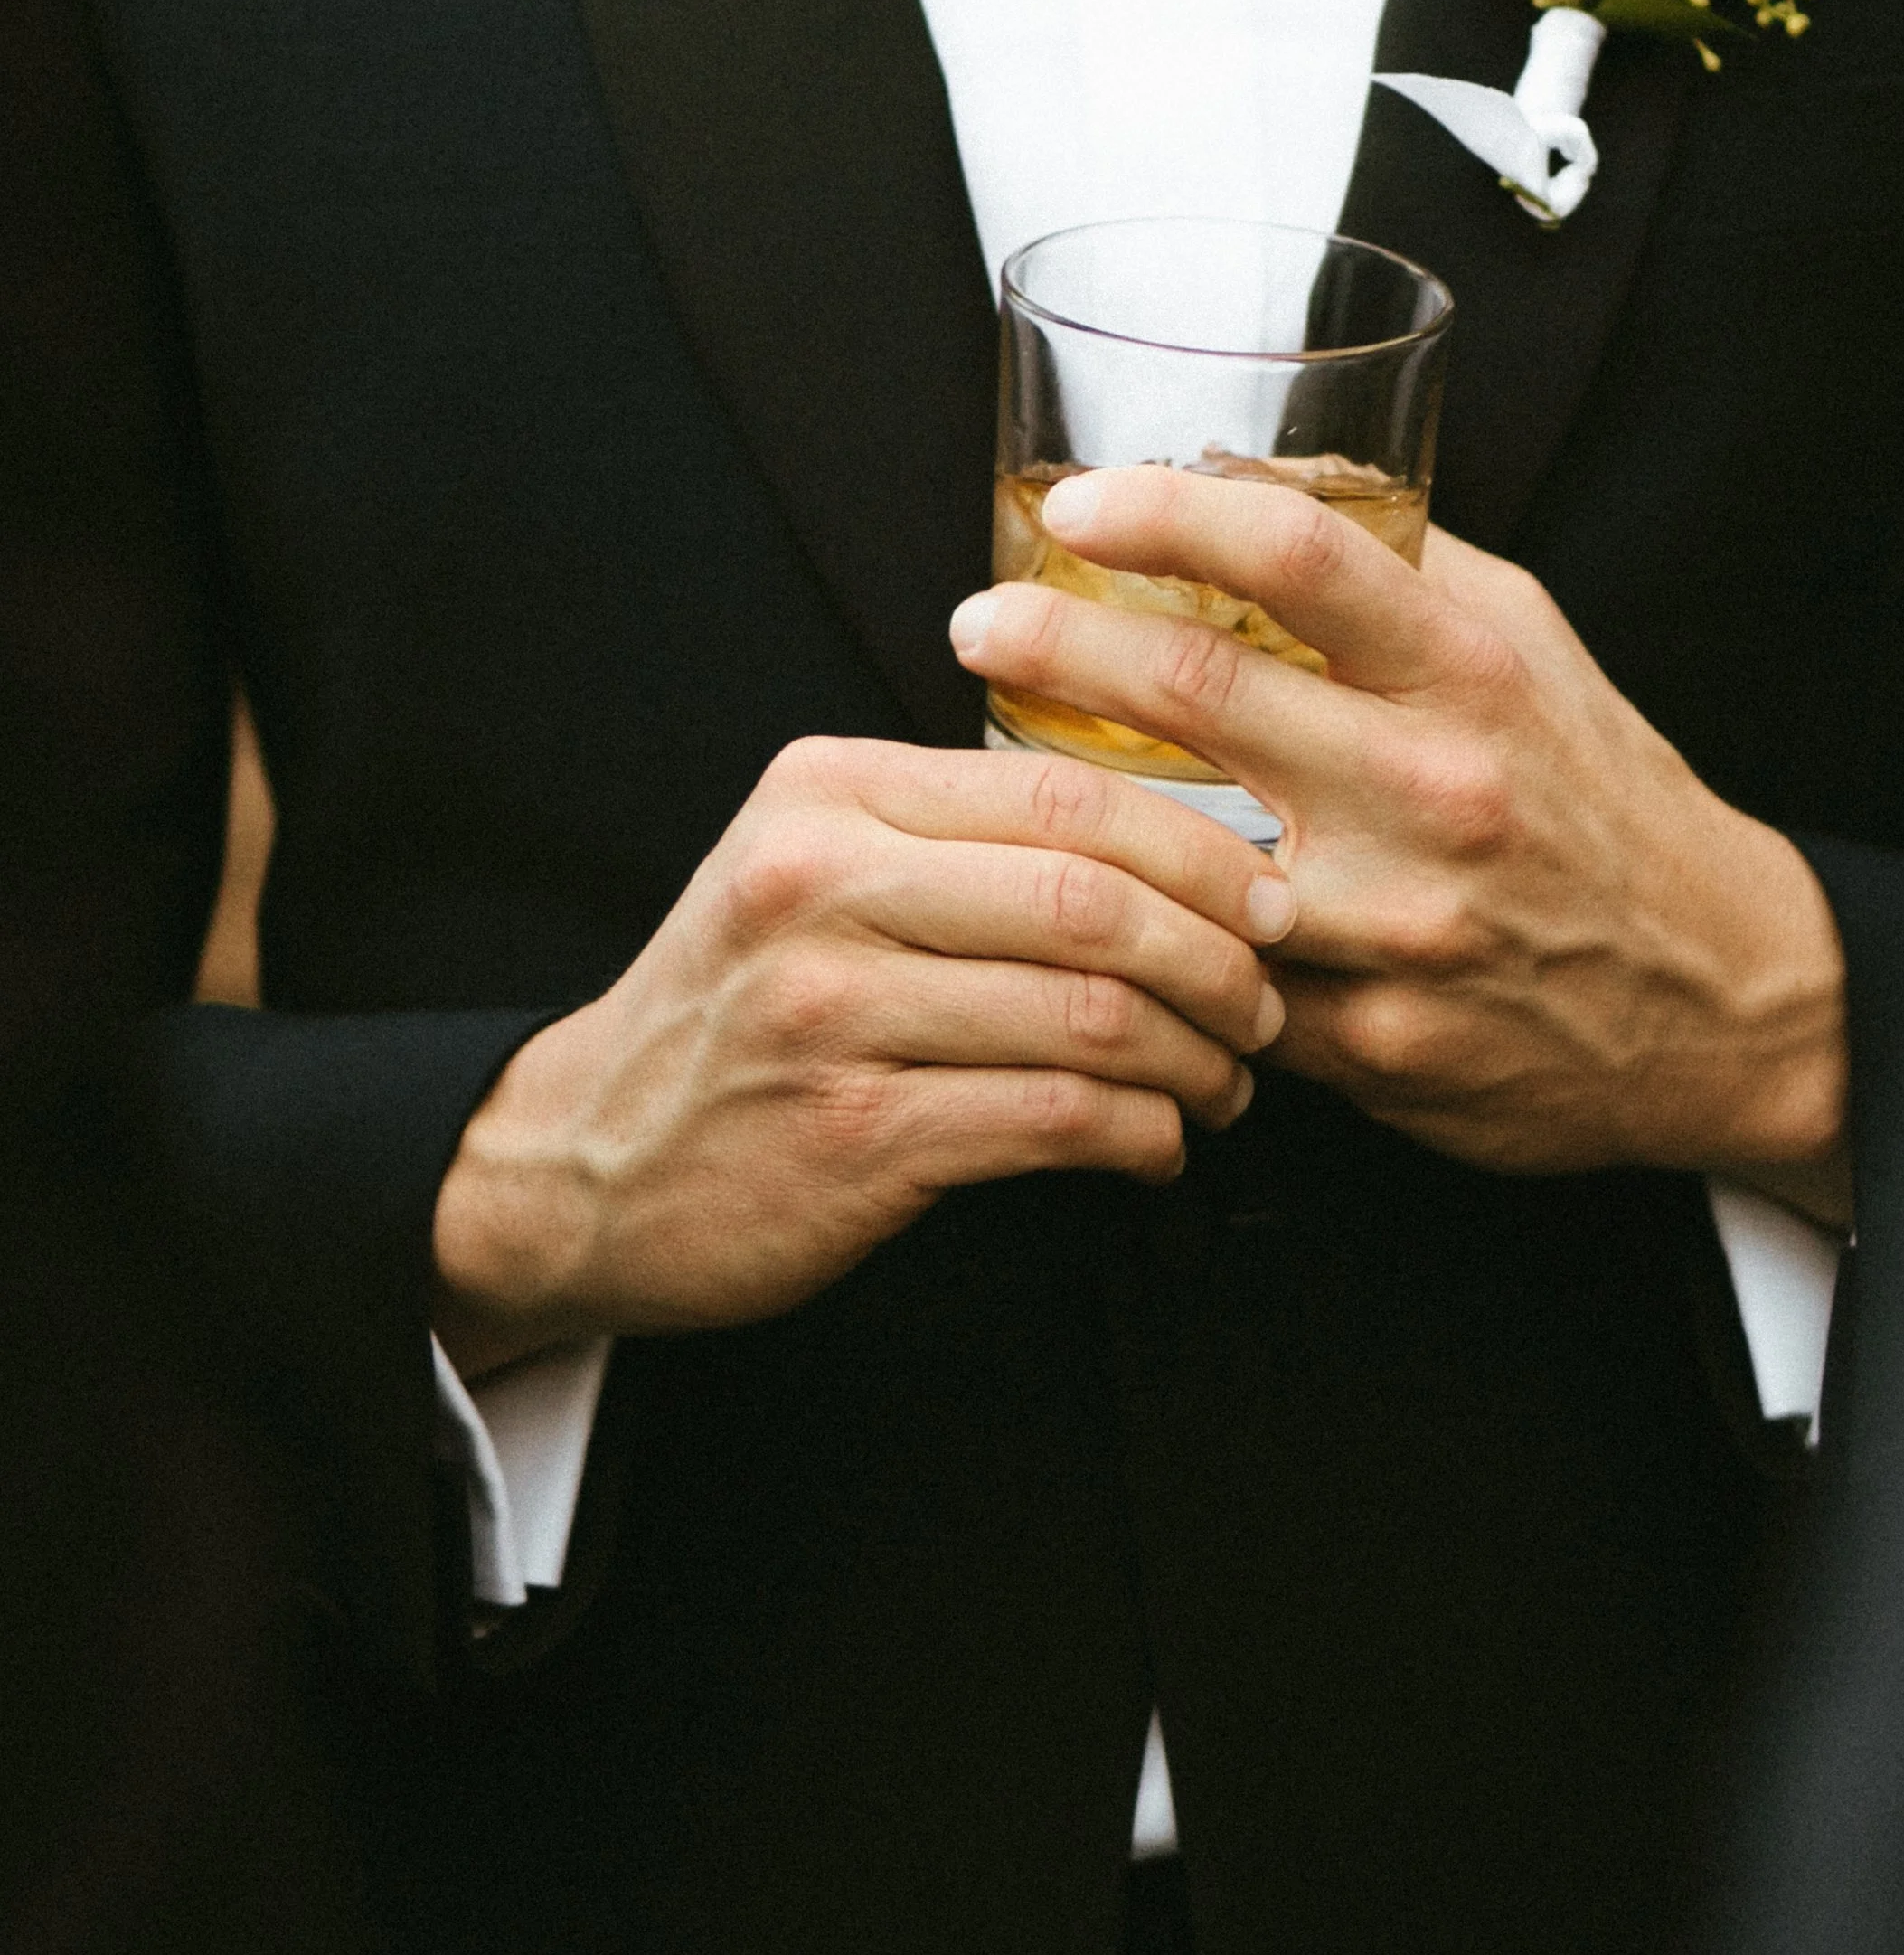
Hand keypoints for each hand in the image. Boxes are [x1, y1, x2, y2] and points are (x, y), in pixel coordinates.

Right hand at [431, 736, 1293, 1376]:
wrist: (583, 1163)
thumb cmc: (738, 1016)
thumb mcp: (810, 873)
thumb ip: (953, 833)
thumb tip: (1171, 836)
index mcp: (827, 795)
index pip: (1066, 791)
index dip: (1202, 847)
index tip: (1270, 899)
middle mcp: (821, 885)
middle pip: (1096, 898)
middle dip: (1222, 959)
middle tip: (1268, 1005)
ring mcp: (831, 1011)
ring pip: (1091, 1014)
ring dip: (1195, 1059)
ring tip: (1224, 1085)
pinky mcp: (851, 1133)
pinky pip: (1058, 1118)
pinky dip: (1141, 1136)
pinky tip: (1155, 1146)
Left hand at [948, 475, 1848, 1206]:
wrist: (1719, 998)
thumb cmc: (1601, 802)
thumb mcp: (1528, 647)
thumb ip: (1400, 564)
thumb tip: (1249, 474)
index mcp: (1474, 675)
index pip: (1300, 554)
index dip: (1167, 511)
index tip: (1075, 502)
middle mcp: (1437, 793)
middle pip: (1201, 690)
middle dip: (1055, 642)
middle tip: (978, 622)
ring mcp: (1399, 928)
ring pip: (1176, 860)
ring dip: (1070, 814)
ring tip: (1008, 777)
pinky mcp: (1371, 1044)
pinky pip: (1218, 986)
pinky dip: (1155, 946)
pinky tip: (1107, 920)